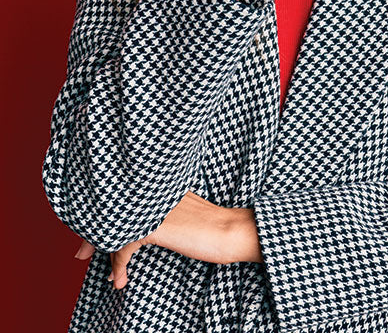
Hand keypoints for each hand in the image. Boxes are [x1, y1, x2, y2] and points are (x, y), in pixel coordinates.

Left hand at [73, 191, 259, 289]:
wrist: (231, 230)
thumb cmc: (213, 224)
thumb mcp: (183, 213)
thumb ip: (161, 213)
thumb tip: (138, 232)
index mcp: (159, 184)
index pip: (123, 196)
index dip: (104, 214)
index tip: (92, 237)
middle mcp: (152, 191)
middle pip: (112, 209)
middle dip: (93, 233)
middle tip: (80, 254)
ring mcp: (152, 206)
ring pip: (116, 227)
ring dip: (107, 254)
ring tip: (106, 274)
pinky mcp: (154, 226)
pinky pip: (124, 245)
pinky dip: (119, 265)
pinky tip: (120, 279)